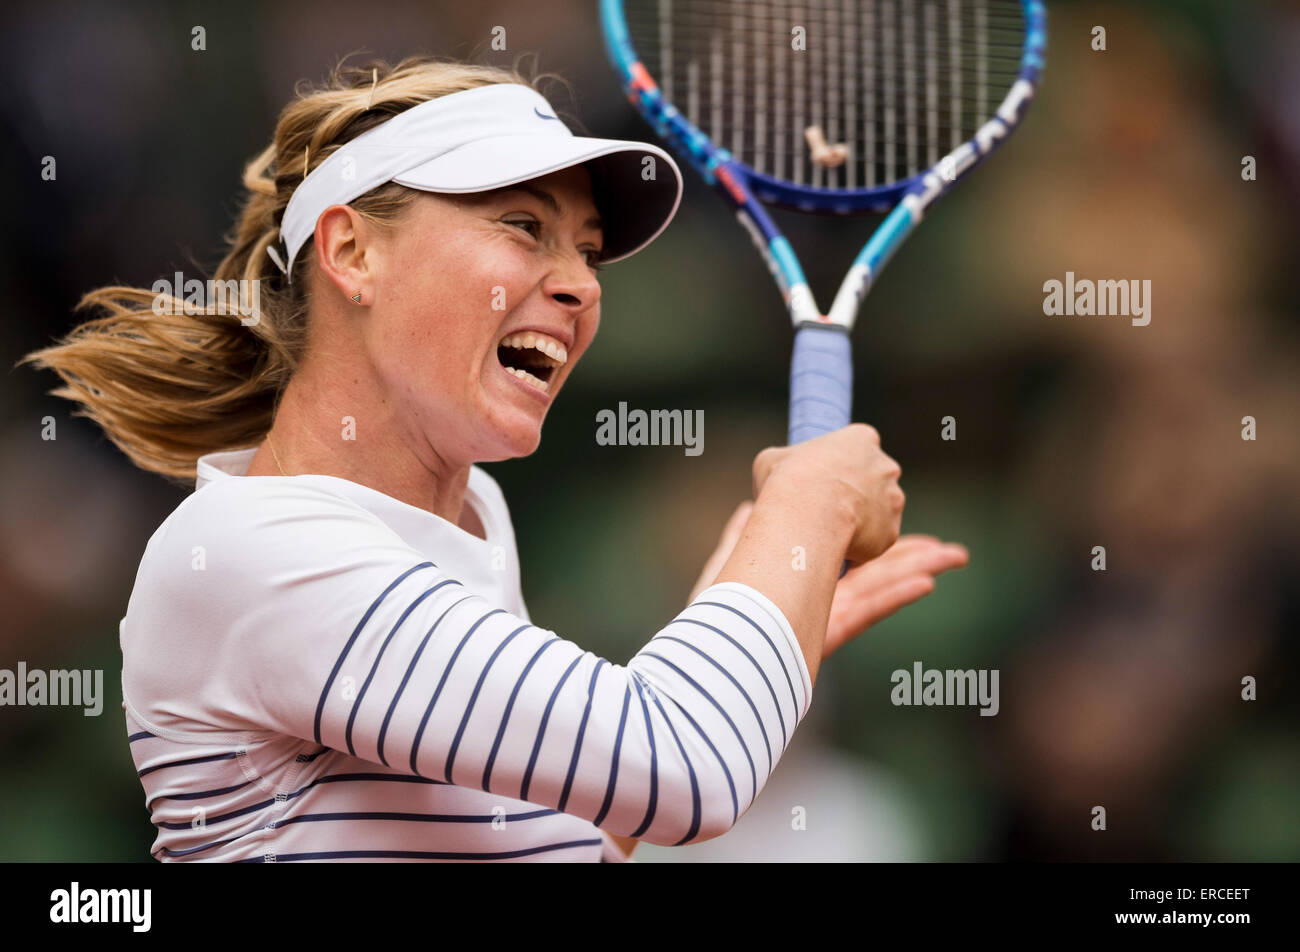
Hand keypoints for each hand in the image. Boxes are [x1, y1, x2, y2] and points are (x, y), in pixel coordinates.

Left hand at [689, 503, 966, 651]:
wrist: (708, 658)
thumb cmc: (710, 614)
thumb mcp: (725, 567)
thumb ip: (740, 538)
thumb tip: (748, 507)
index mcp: (797, 582)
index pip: (843, 554)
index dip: (872, 539)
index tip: (894, 517)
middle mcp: (818, 600)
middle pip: (874, 572)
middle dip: (911, 558)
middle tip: (947, 548)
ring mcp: (825, 617)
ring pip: (880, 588)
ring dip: (919, 570)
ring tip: (954, 556)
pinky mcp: (826, 636)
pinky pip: (867, 613)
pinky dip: (895, 598)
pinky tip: (925, 584)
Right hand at [752, 424, 903, 563]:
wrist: (805, 514)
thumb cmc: (787, 480)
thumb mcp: (772, 459)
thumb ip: (787, 462)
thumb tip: (780, 474)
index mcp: (862, 438)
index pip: (859, 447)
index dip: (839, 465)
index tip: (824, 477)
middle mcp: (885, 466)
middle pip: (873, 480)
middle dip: (855, 493)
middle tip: (826, 507)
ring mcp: (893, 500)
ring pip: (877, 513)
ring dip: (859, 521)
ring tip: (827, 532)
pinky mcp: (890, 533)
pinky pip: (875, 542)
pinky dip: (859, 547)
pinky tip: (835, 549)